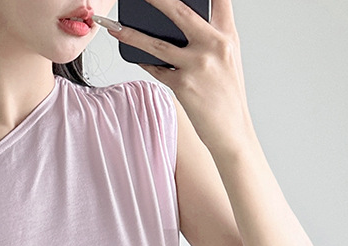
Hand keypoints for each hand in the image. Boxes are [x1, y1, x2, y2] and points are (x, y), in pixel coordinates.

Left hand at [106, 0, 253, 155]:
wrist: (232, 131)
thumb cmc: (226, 95)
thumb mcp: (227, 58)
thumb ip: (210, 37)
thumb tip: (178, 24)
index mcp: (228, 35)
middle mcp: (214, 45)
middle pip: (179, 10)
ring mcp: (198, 64)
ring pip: (157, 42)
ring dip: (131, 33)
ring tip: (114, 27)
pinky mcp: (183, 85)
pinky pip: (156, 69)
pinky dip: (143, 62)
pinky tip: (133, 54)